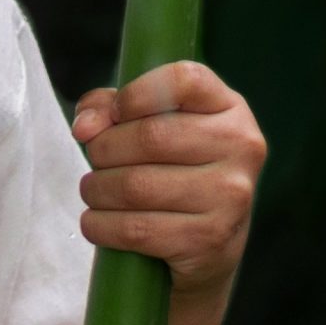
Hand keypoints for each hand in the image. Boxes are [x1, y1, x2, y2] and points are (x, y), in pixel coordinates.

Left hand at [70, 60, 266, 294]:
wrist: (210, 244)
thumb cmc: (174, 169)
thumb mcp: (149, 123)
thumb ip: (109, 107)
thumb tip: (84, 127)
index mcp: (230, 108)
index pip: (185, 80)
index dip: (137, 93)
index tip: (116, 112)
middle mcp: (240, 148)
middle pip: (150, 136)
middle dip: (103, 149)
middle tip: (94, 160)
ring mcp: (230, 197)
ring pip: (137, 186)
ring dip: (97, 189)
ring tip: (93, 190)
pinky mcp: (210, 240)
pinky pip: (136, 229)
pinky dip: (101, 225)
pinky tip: (97, 222)